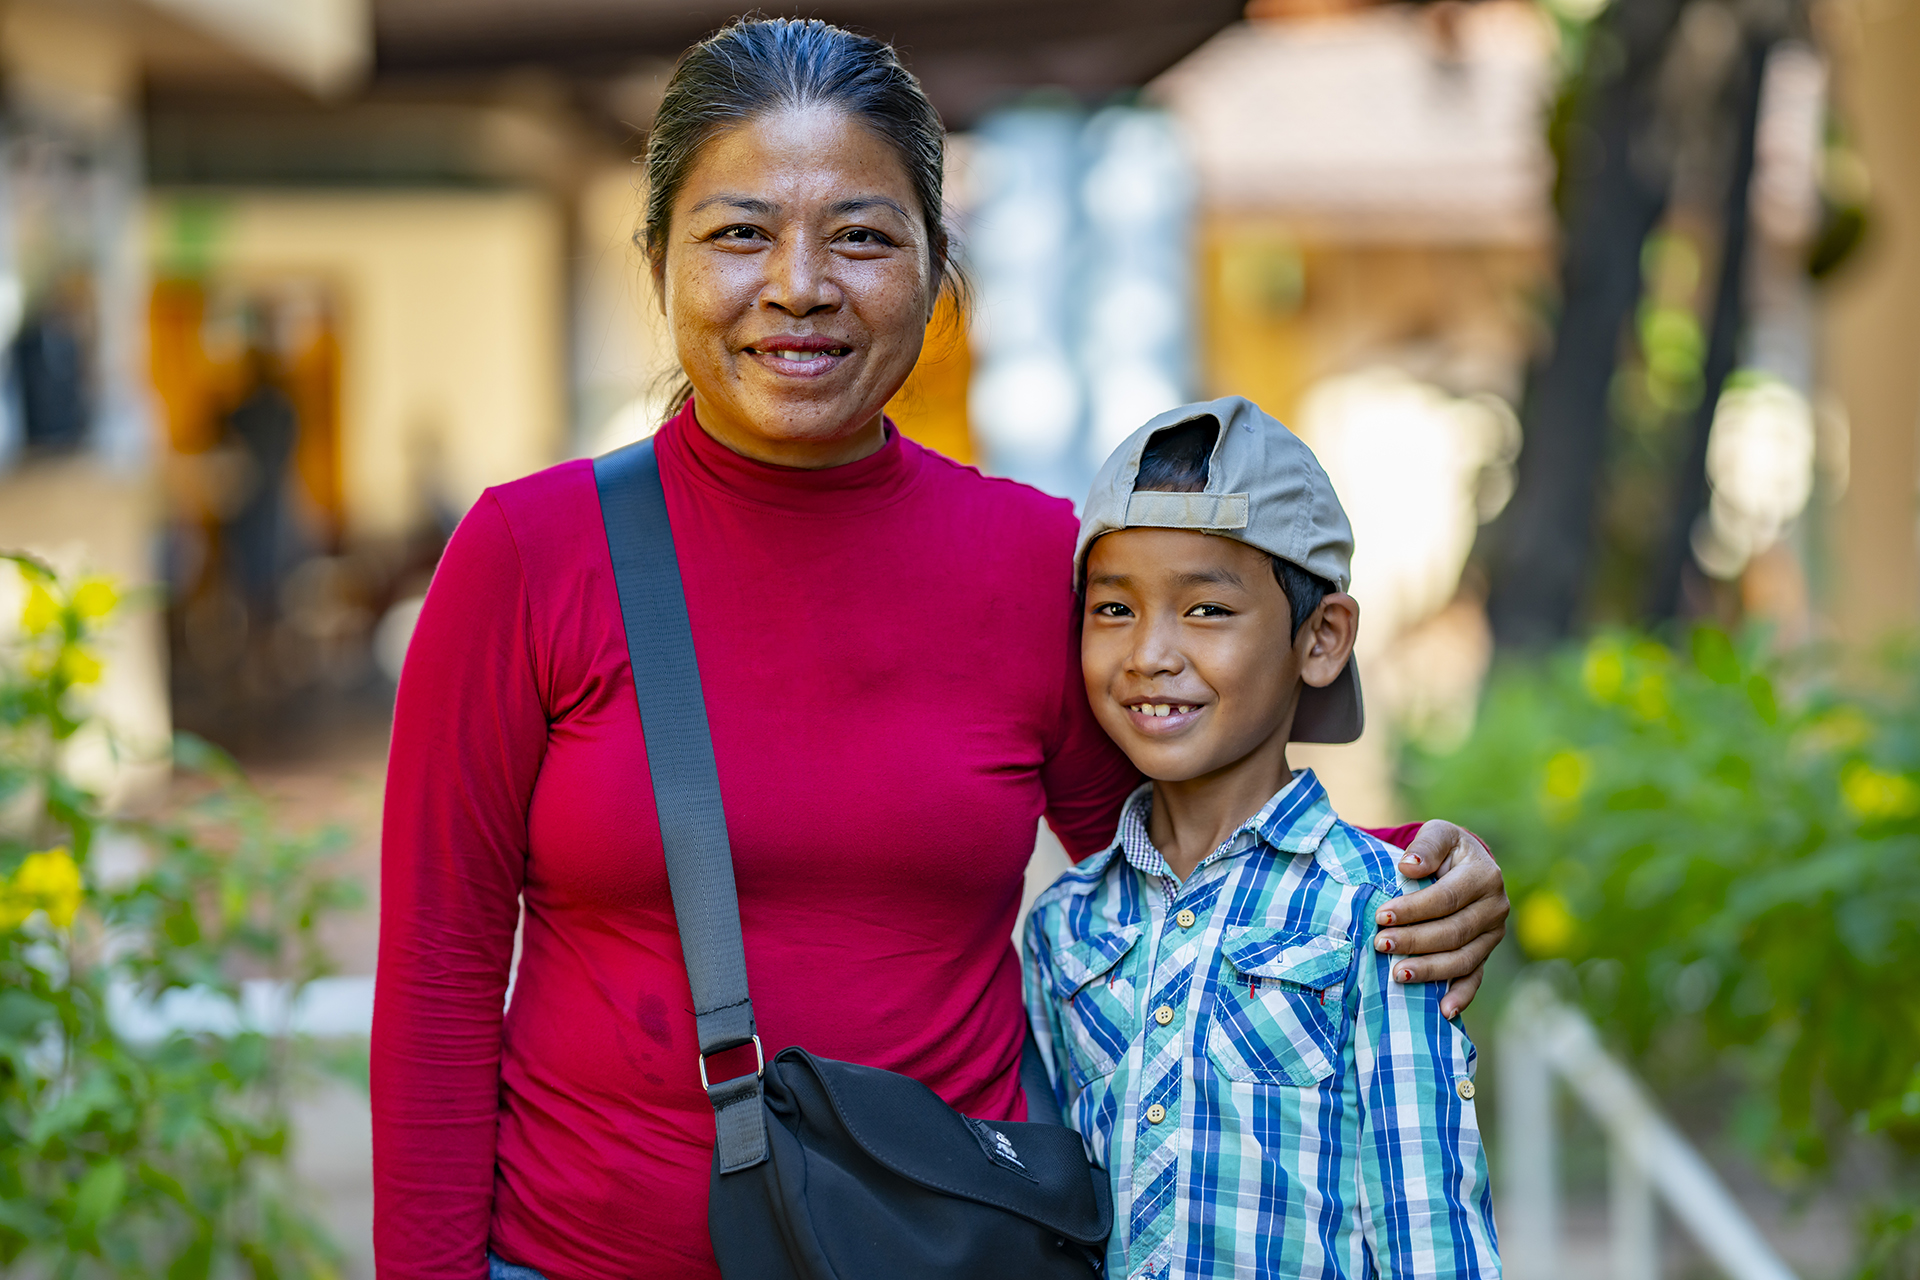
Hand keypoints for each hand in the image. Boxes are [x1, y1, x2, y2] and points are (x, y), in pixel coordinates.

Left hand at [1372, 821, 1507, 1017]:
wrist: (1464, 864)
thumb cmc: (1445, 849)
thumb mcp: (1438, 834)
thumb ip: (1426, 846)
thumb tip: (1408, 866)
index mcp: (1485, 876)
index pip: (1446, 898)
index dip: (1413, 909)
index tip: (1382, 915)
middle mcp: (1495, 908)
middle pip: (1453, 932)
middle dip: (1415, 941)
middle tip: (1381, 945)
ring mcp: (1492, 935)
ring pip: (1462, 959)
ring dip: (1430, 970)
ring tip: (1398, 975)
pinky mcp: (1485, 954)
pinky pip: (1475, 978)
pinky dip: (1461, 996)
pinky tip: (1443, 1011)